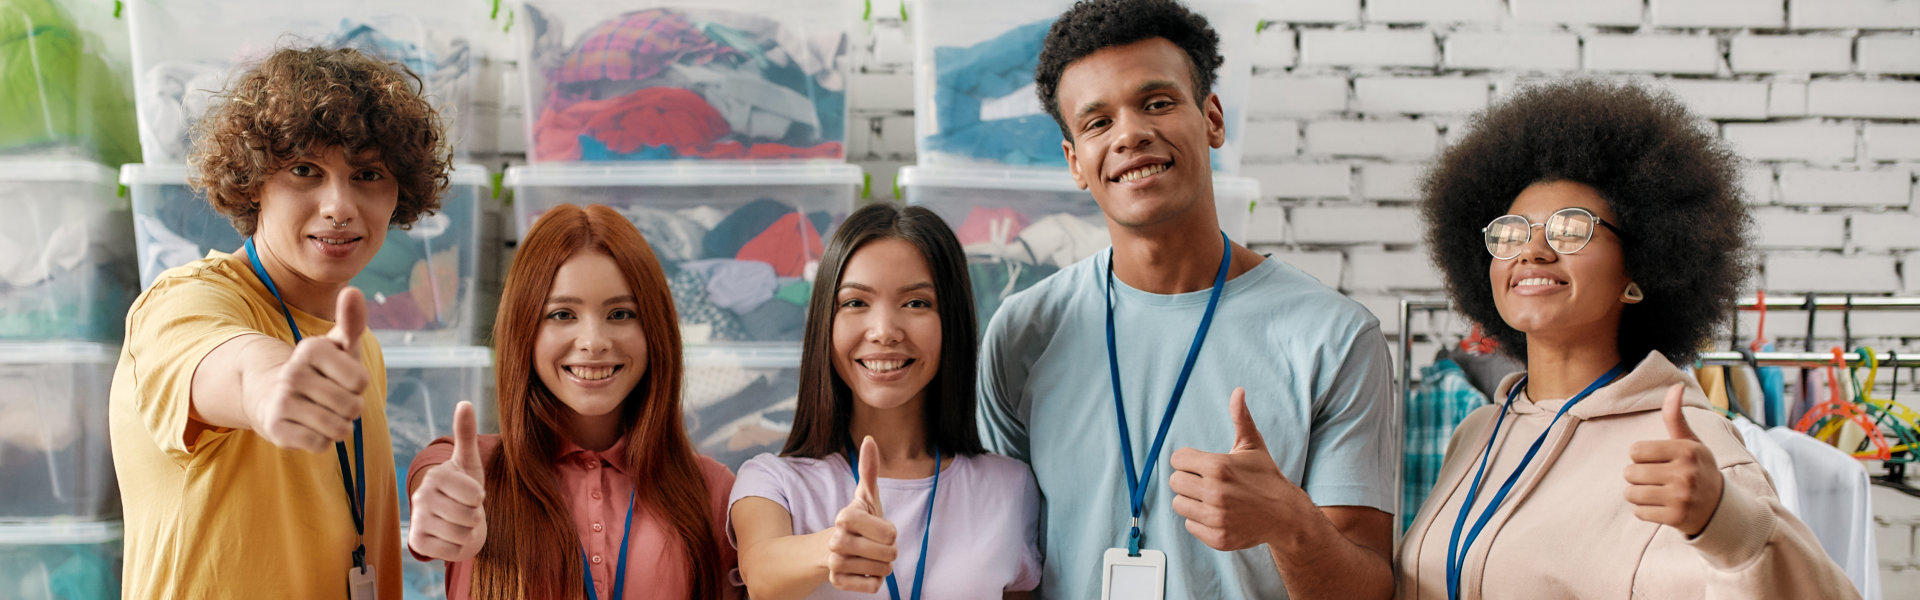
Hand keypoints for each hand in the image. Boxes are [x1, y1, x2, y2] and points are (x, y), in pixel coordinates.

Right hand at [246, 287, 370, 451]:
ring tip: (323, 413)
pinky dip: (322, 441)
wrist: (269, 394)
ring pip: (339, 428)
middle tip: (332, 399)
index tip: (340, 378)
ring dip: (339, 426)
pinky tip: (308, 427)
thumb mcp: (338, 346)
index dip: (357, 385)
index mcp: (311, 349)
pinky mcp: (275, 428)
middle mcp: (292, 372)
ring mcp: (281, 400)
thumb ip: (352, 322)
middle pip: (352, 407)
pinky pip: (321, 445)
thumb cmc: (319, 370)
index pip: (360, 381)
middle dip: (350, 408)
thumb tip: (353, 290)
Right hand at [409, 401, 488, 561]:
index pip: (474, 495)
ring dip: (468, 532)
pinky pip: (453, 550)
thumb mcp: (469, 463)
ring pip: (462, 534)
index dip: (480, 498)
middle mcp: (420, 497)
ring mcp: (417, 520)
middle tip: (467, 511)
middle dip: (475, 516)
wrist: (454, 520)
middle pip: (469, 515)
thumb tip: (464, 402)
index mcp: (435, 476)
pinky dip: (459, 547)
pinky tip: (451, 537)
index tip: (472, 494)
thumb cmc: (465, 489)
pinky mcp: (418, 543)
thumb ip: (466, 435)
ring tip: (460, 523)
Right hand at [827, 436, 897, 591]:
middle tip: (876, 545)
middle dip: (889, 551)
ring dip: (882, 566)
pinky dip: (874, 581)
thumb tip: (869, 439)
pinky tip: (863, 571)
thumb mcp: (865, 497)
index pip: (889, 532)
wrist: (831, 549)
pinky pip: (872, 586)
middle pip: (888, 553)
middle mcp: (836, 539)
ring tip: (870, 558)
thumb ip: (869, 470)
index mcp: (846, 516)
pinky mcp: (837, 582)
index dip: (889, 531)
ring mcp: (835, 562)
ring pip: (881, 570)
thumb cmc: (857, 522)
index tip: (875, 527)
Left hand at [1170, 388, 1306, 550]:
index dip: (1187, 460)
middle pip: (1174, 482)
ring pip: (1179, 504)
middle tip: (1205, 481)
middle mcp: (1215, 492)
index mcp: (1218, 466)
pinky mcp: (1217, 537)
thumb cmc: (1265, 477)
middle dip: (1187, 479)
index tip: (1200, 464)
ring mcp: (1216, 517)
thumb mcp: (1253, 446)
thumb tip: (1238, 391)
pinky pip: (1189, 524)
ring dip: (1191, 500)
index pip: (1177, 459)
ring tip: (1211, 497)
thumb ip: (1240, 418)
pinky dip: (1199, 520)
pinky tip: (1217, 513)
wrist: (1285, 514)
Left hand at [1625, 384, 1723, 536]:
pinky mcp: (1676, 518)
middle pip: (1630, 473)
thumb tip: (1676, 385)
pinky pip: (1638, 512)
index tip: (1659, 461)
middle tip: (1659, 479)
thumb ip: (1676, 416)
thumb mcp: (1690, 442)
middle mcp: (1686, 473)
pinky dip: (1645, 511)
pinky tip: (1663, 507)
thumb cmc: (1697, 468)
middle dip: (1638, 476)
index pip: (1635, 450)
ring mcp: (1681, 497)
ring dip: (1639, 494)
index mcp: (1687, 450)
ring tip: (1659, 493)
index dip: (1642, 456)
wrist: (1720, 508)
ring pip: (1631, 493)